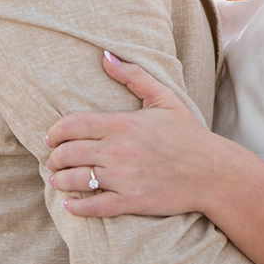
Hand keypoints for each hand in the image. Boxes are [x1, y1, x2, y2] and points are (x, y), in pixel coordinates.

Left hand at [45, 51, 221, 216]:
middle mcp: (118, 150)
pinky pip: (94, 206)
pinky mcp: (131, 201)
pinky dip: (76, 207)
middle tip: (52, 161)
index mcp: (122, 124)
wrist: (213, 172)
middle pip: (68, 153)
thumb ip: (133, 75)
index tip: (51, 138)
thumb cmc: (188, 134)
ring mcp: (123, 177)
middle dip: (54, 158)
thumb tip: (105, 56)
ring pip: (76, 180)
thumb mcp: (164, 98)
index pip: (72, 125)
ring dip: (59, 181)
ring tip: (56, 180)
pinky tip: (69, 204)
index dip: (55, 132)